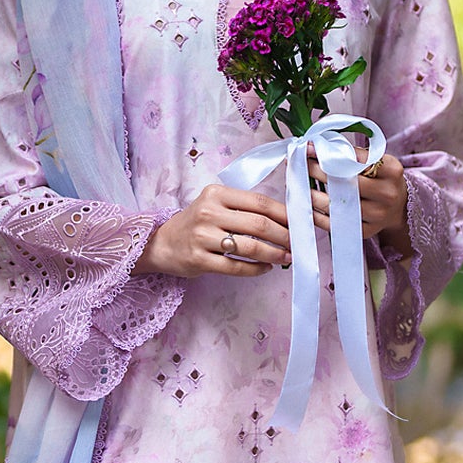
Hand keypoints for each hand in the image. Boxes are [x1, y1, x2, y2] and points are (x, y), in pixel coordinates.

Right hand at [136, 183, 292, 278]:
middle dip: (284, 236)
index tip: (301, 223)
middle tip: (297, 244)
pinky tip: (266, 268)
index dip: (285, 214)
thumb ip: (243, 207)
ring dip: (274, 254)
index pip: (260, 202)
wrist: (162, 243)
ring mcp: (203, 237)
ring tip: (285, 257)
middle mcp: (209, 212)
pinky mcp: (199, 260)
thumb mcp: (215, 204)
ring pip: (250, 247)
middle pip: (259, 225)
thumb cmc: (196, 223)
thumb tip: (284, 219)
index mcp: (216, 193)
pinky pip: (236, 267)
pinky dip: (256, 269)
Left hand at [309, 152, 408, 255]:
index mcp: (392, 170)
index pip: (356, 159)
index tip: (309, 148)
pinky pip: (335, 224)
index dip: (330, 153)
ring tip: (298, 184)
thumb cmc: (380, 178)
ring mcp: (378, 215)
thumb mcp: (378, 161)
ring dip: (312, 194)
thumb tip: (315, 146)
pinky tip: (306, 204)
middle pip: (346, 182)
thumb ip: (354, 154)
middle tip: (299, 163)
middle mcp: (387, 193)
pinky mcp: (366, 231)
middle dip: (318, 171)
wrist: (398, 207)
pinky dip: (317, 214)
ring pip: (337, 205)